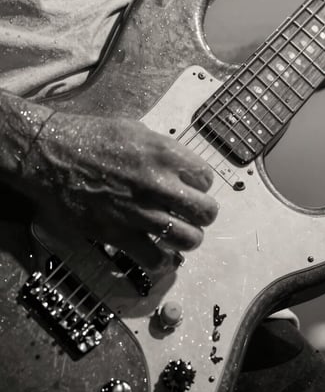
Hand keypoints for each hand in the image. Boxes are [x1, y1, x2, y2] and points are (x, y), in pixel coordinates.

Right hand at [22, 113, 217, 268]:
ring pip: (189, 239)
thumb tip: (180, 167)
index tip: (191, 187)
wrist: (50, 155)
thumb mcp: (135, 130)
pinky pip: (155, 259)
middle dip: (203, 214)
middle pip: (206, 211)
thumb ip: (163, 150)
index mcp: (164, 153)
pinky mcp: (118, 234)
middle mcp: (158, 184)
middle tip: (191, 213)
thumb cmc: (91, 137)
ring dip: (189, 238)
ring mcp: (139, 212)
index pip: (207, 178)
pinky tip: (159, 255)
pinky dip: (162, 261)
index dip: (201, 185)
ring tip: (179, 234)